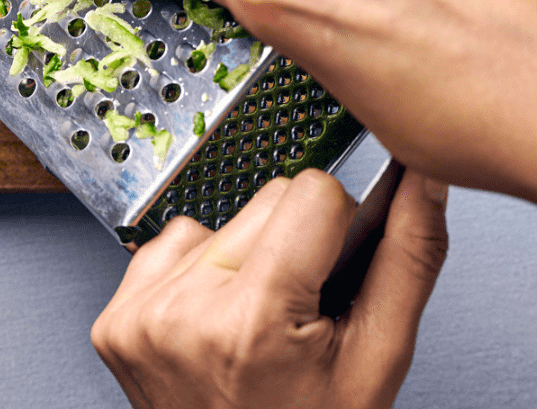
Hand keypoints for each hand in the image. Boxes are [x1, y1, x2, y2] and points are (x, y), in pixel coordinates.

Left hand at [92, 168, 447, 408]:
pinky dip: (200, 275)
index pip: (311, 191)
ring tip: (256, 325)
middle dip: (294, 244)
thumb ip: (410, 256)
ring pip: (220, 219)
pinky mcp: (115, 320)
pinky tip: (217, 323)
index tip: (333, 278)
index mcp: (251, 320)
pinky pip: (172, 246)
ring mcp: (140, 316)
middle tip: (296, 314)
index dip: (338, 227)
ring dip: (245, 259)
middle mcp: (183, 311)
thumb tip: (422, 177)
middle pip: (266, 200)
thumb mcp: (378, 359)